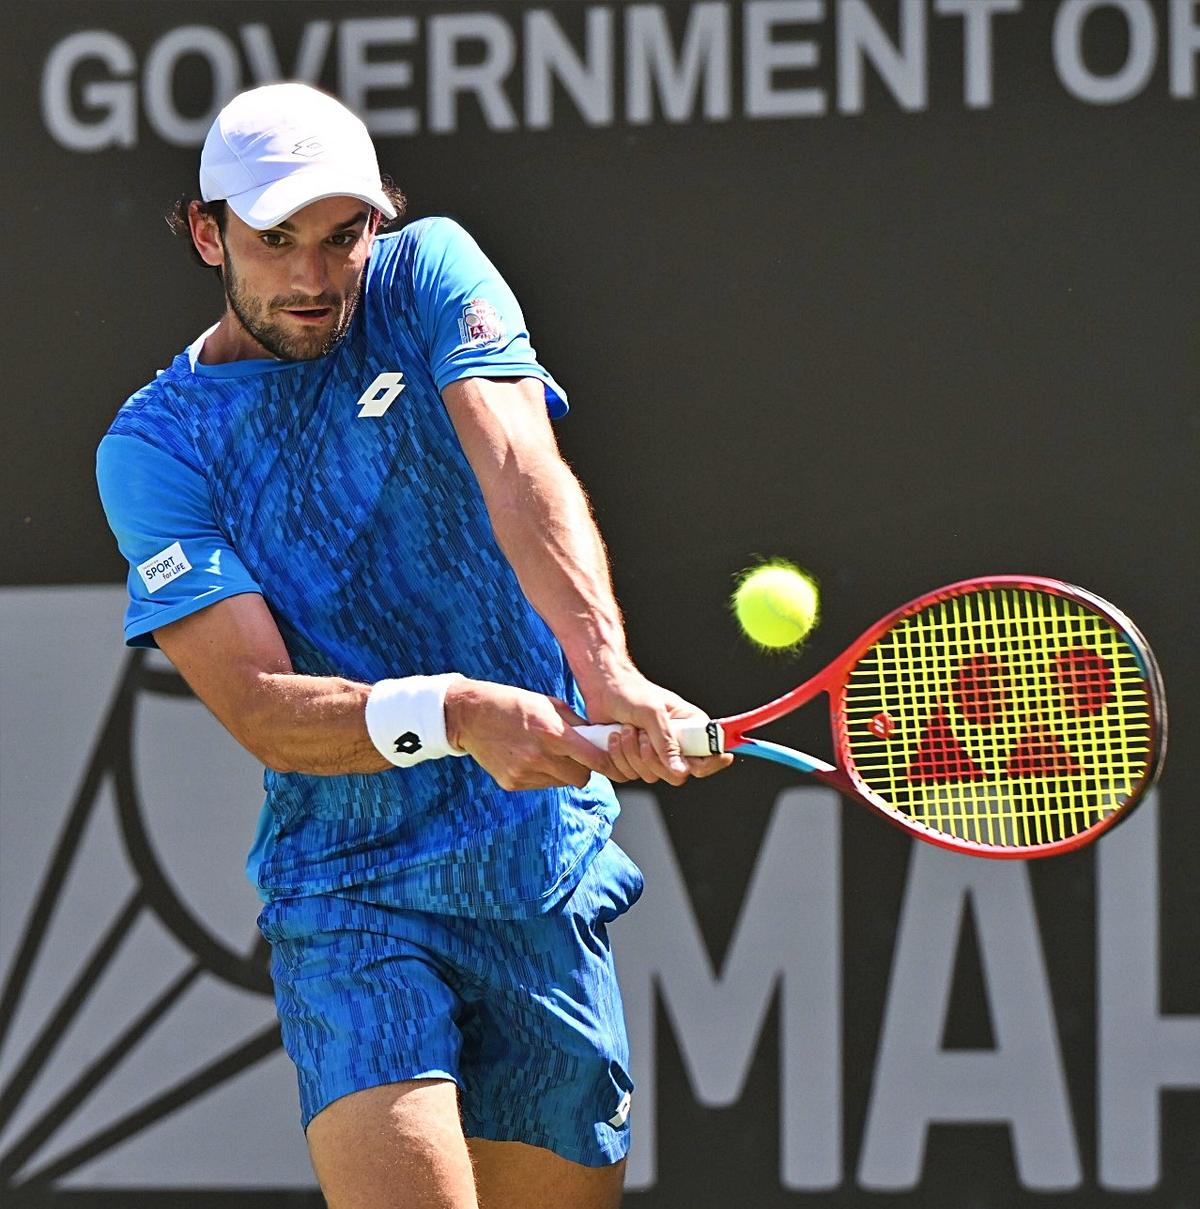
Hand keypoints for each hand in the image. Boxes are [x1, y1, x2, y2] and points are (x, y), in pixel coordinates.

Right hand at [444, 678, 623, 790]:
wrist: (470, 716)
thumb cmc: (513, 704)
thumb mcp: (549, 704)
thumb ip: (576, 724)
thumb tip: (598, 738)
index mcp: (553, 734)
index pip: (594, 760)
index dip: (605, 761)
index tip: (606, 757)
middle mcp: (540, 757)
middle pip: (581, 778)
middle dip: (583, 768)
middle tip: (575, 755)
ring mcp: (524, 773)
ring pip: (561, 783)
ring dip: (562, 772)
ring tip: (547, 752)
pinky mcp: (512, 784)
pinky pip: (540, 785)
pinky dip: (542, 775)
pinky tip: (529, 757)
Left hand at [579, 664, 733, 785]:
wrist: (602, 689)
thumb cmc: (630, 691)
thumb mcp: (652, 713)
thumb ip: (667, 742)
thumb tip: (682, 769)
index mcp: (691, 727)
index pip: (709, 756)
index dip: (710, 763)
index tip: (699, 762)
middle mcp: (676, 745)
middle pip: (676, 775)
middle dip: (653, 757)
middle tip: (643, 734)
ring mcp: (654, 755)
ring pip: (649, 776)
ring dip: (630, 753)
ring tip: (626, 728)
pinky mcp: (634, 761)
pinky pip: (627, 775)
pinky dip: (615, 758)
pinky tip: (614, 738)